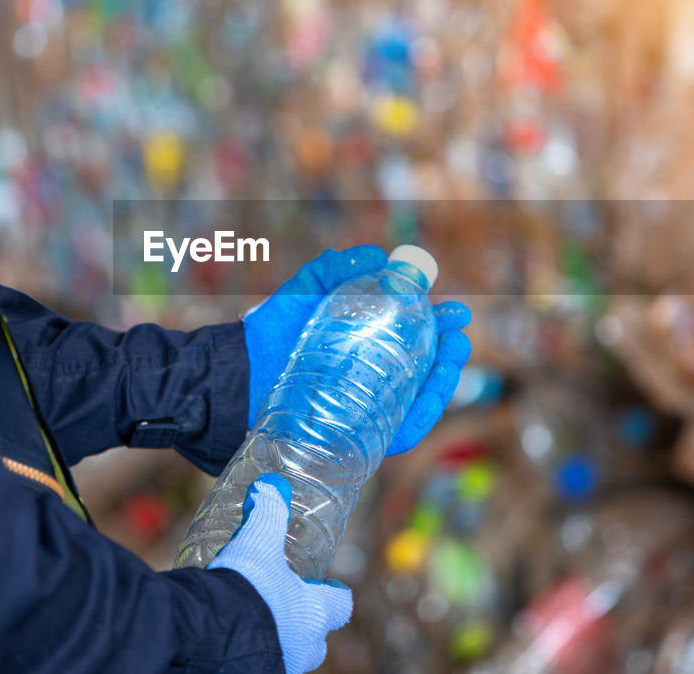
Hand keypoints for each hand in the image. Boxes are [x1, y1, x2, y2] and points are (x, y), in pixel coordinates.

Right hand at [208, 475, 351, 673]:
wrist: (211, 636)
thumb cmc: (247, 588)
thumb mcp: (258, 543)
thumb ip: (267, 513)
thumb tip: (269, 485)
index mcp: (314, 614)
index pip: (341, 607)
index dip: (336, 596)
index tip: (332, 588)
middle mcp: (304, 647)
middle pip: (317, 640)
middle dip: (306, 625)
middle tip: (289, 607)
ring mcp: (280, 666)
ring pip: (289, 655)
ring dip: (279, 639)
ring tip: (257, 622)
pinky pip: (261, 665)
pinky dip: (254, 653)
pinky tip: (236, 640)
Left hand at [243, 245, 472, 454]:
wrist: (235, 376)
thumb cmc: (269, 335)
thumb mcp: (304, 293)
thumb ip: (334, 270)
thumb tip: (379, 256)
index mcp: (365, 346)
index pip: (413, 337)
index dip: (438, 325)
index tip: (454, 311)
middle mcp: (372, 378)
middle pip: (424, 368)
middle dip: (448, 350)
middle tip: (458, 333)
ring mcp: (368, 408)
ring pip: (419, 398)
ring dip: (445, 379)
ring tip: (454, 357)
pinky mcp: (359, 436)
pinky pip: (402, 430)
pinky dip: (425, 414)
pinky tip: (436, 394)